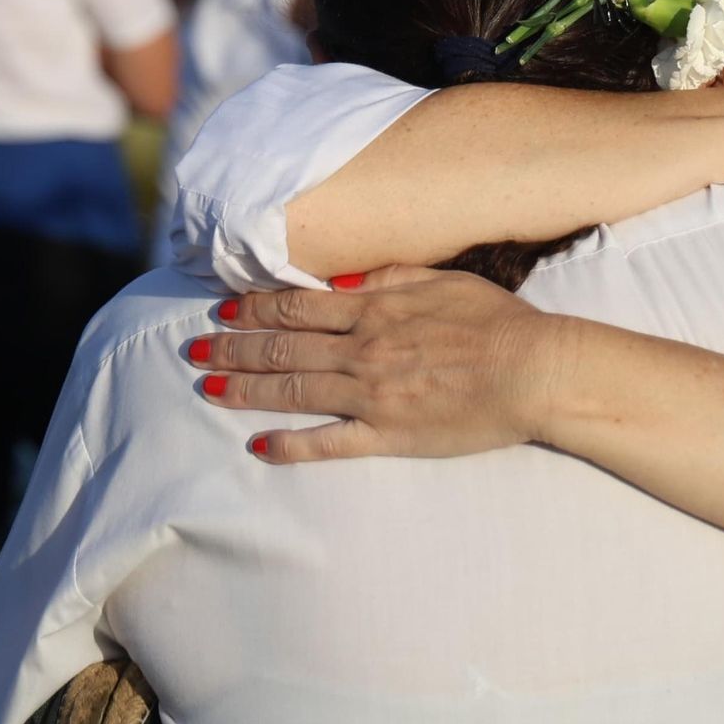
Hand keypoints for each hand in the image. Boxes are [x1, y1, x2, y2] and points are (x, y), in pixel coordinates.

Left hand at [188, 267, 557, 463]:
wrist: (532, 371)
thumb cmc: (497, 322)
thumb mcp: (443, 281)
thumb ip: (388, 278)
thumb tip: (339, 284)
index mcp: (375, 310)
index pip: (298, 307)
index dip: (255, 307)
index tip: (223, 308)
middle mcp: (363, 350)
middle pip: (282, 347)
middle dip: (231, 346)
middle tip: (191, 347)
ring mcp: (371, 395)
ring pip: (293, 389)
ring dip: (244, 387)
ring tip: (206, 386)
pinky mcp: (387, 435)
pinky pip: (328, 442)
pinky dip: (289, 444)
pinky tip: (258, 446)